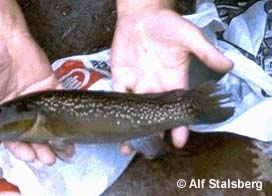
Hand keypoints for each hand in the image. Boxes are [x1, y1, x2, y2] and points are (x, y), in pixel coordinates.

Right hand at [0, 32, 61, 163]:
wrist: (1, 37)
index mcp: (3, 113)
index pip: (12, 137)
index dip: (21, 149)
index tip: (31, 158)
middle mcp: (22, 109)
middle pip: (34, 133)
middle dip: (42, 148)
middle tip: (50, 159)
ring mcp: (37, 97)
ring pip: (49, 121)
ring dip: (57, 136)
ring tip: (66, 150)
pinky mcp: (50, 84)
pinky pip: (60, 99)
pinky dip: (67, 111)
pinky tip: (73, 124)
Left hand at [111, 6, 231, 150]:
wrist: (142, 16)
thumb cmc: (168, 25)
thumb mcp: (189, 37)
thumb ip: (206, 51)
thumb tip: (228, 66)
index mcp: (174, 80)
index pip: (178, 107)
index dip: (180, 124)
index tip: (179, 140)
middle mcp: (156, 86)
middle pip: (156, 114)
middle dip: (154, 132)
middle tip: (150, 150)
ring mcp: (138, 83)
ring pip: (135, 110)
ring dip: (132, 127)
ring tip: (128, 147)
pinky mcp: (121, 77)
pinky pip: (118, 95)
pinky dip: (116, 108)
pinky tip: (113, 123)